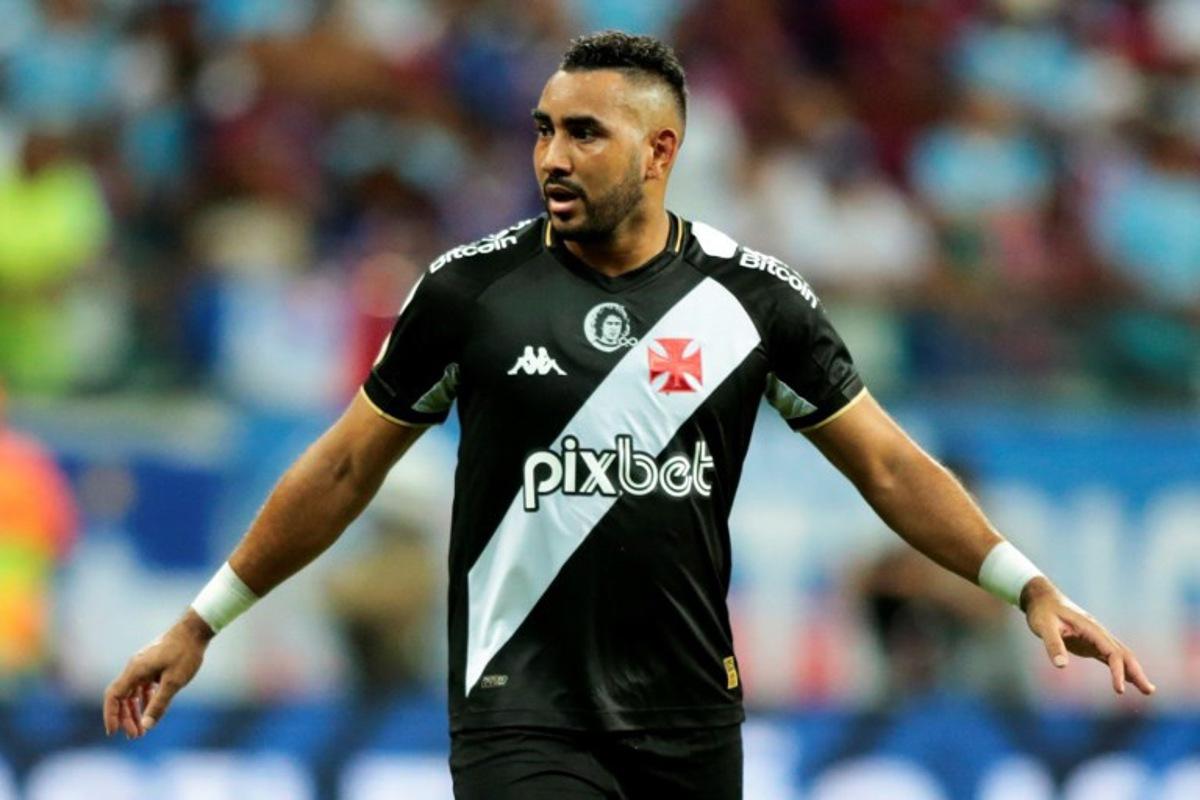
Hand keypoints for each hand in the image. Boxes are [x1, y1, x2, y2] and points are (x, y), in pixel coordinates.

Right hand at [103, 610, 212, 738]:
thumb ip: (159, 704)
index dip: (111, 715)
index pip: (113, 696)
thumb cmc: (185, 653)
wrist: (196, 629)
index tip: (114, 732)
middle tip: (135, 735)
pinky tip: (152, 710)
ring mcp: (144, 665)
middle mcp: (135, 667)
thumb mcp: (174, 682)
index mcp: (135, 670)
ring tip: (142, 729)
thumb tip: (146, 726)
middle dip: (126, 718)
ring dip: (135, 711)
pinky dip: (145, 700)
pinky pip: (143, 686)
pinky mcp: (153, 665)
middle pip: (122, 697)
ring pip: (133, 692)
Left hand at [1022, 577, 1154, 695]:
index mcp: (1092, 629)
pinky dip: (1121, 669)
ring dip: (1134, 672)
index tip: (1119, 690)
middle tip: (1150, 692)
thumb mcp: (1044, 627)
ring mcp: (1096, 639)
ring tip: (1147, 690)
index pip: (1112, 653)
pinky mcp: (1090, 644)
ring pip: (1120, 656)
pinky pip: (1110, 657)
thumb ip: (1053, 644)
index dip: (1118, 671)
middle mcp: (1098, 634)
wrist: (1041, 599)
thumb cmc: (1042, 612)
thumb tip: (1061, 666)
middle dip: (1137, 672)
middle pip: (1124, 655)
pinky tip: (1128, 681)